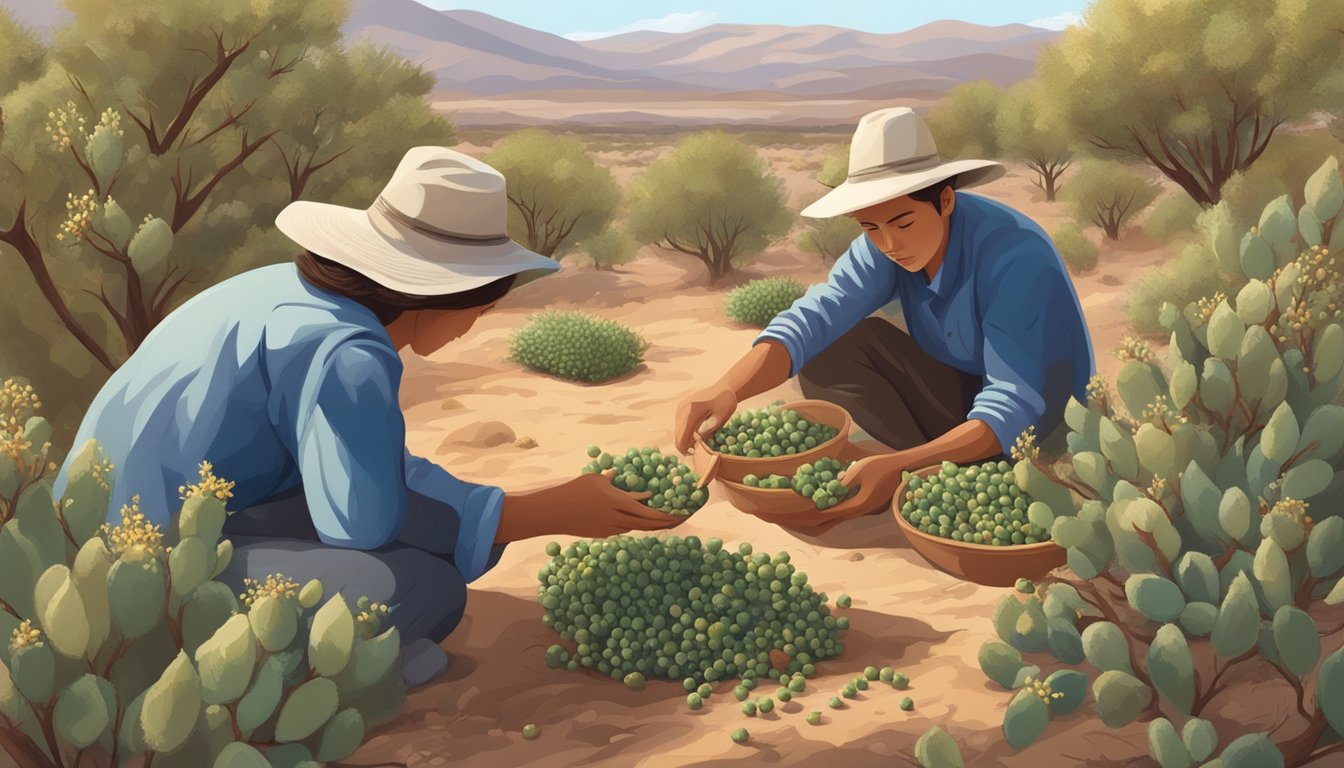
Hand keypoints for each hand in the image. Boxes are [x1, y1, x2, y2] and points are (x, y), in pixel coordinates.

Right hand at [558, 470, 687, 537]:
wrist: (554, 512)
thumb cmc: (574, 490)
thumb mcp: (596, 480)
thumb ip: (615, 483)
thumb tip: (628, 483)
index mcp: (618, 502)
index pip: (648, 512)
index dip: (666, 515)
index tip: (680, 514)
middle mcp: (617, 519)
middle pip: (647, 524)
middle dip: (665, 523)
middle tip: (680, 519)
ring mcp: (610, 529)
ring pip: (636, 528)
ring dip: (650, 524)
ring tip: (664, 519)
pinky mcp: (602, 534)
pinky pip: (623, 529)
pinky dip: (633, 524)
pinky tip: (638, 519)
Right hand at [674, 383, 738, 454]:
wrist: (722, 388)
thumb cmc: (725, 402)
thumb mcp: (723, 414)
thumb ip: (711, 426)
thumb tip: (698, 438)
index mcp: (693, 409)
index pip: (683, 432)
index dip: (684, 446)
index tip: (690, 455)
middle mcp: (683, 408)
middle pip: (678, 432)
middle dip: (682, 445)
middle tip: (692, 453)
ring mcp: (681, 407)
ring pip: (677, 428)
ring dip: (683, 438)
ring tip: (693, 446)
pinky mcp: (681, 407)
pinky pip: (679, 423)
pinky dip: (684, 432)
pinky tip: (693, 436)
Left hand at [758, 454, 907, 535]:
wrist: (904, 473)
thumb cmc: (885, 467)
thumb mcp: (865, 469)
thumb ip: (847, 478)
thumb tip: (828, 486)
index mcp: (850, 507)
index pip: (811, 515)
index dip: (788, 514)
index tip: (769, 510)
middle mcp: (846, 513)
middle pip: (809, 523)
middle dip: (785, 520)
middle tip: (762, 515)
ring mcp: (848, 512)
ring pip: (816, 524)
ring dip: (794, 521)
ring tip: (774, 515)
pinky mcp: (850, 507)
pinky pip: (824, 518)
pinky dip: (807, 517)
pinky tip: (797, 511)